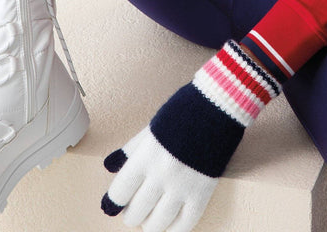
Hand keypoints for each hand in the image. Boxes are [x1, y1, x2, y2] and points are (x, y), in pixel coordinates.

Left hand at [101, 41, 280, 230]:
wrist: (217, 107)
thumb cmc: (182, 113)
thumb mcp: (150, 129)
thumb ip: (130, 150)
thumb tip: (109, 165)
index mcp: (145, 156)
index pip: (120, 192)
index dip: (113, 203)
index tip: (112, 206)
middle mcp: (160, 174)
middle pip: (136, 212)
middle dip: (131, 215)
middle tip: (133, 213)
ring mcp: (182, 186)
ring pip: (158, 224)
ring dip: (150, 226)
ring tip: (150, 220)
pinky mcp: (202, 193)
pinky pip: (185, 224)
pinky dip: (174, 229)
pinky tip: (170, 225)